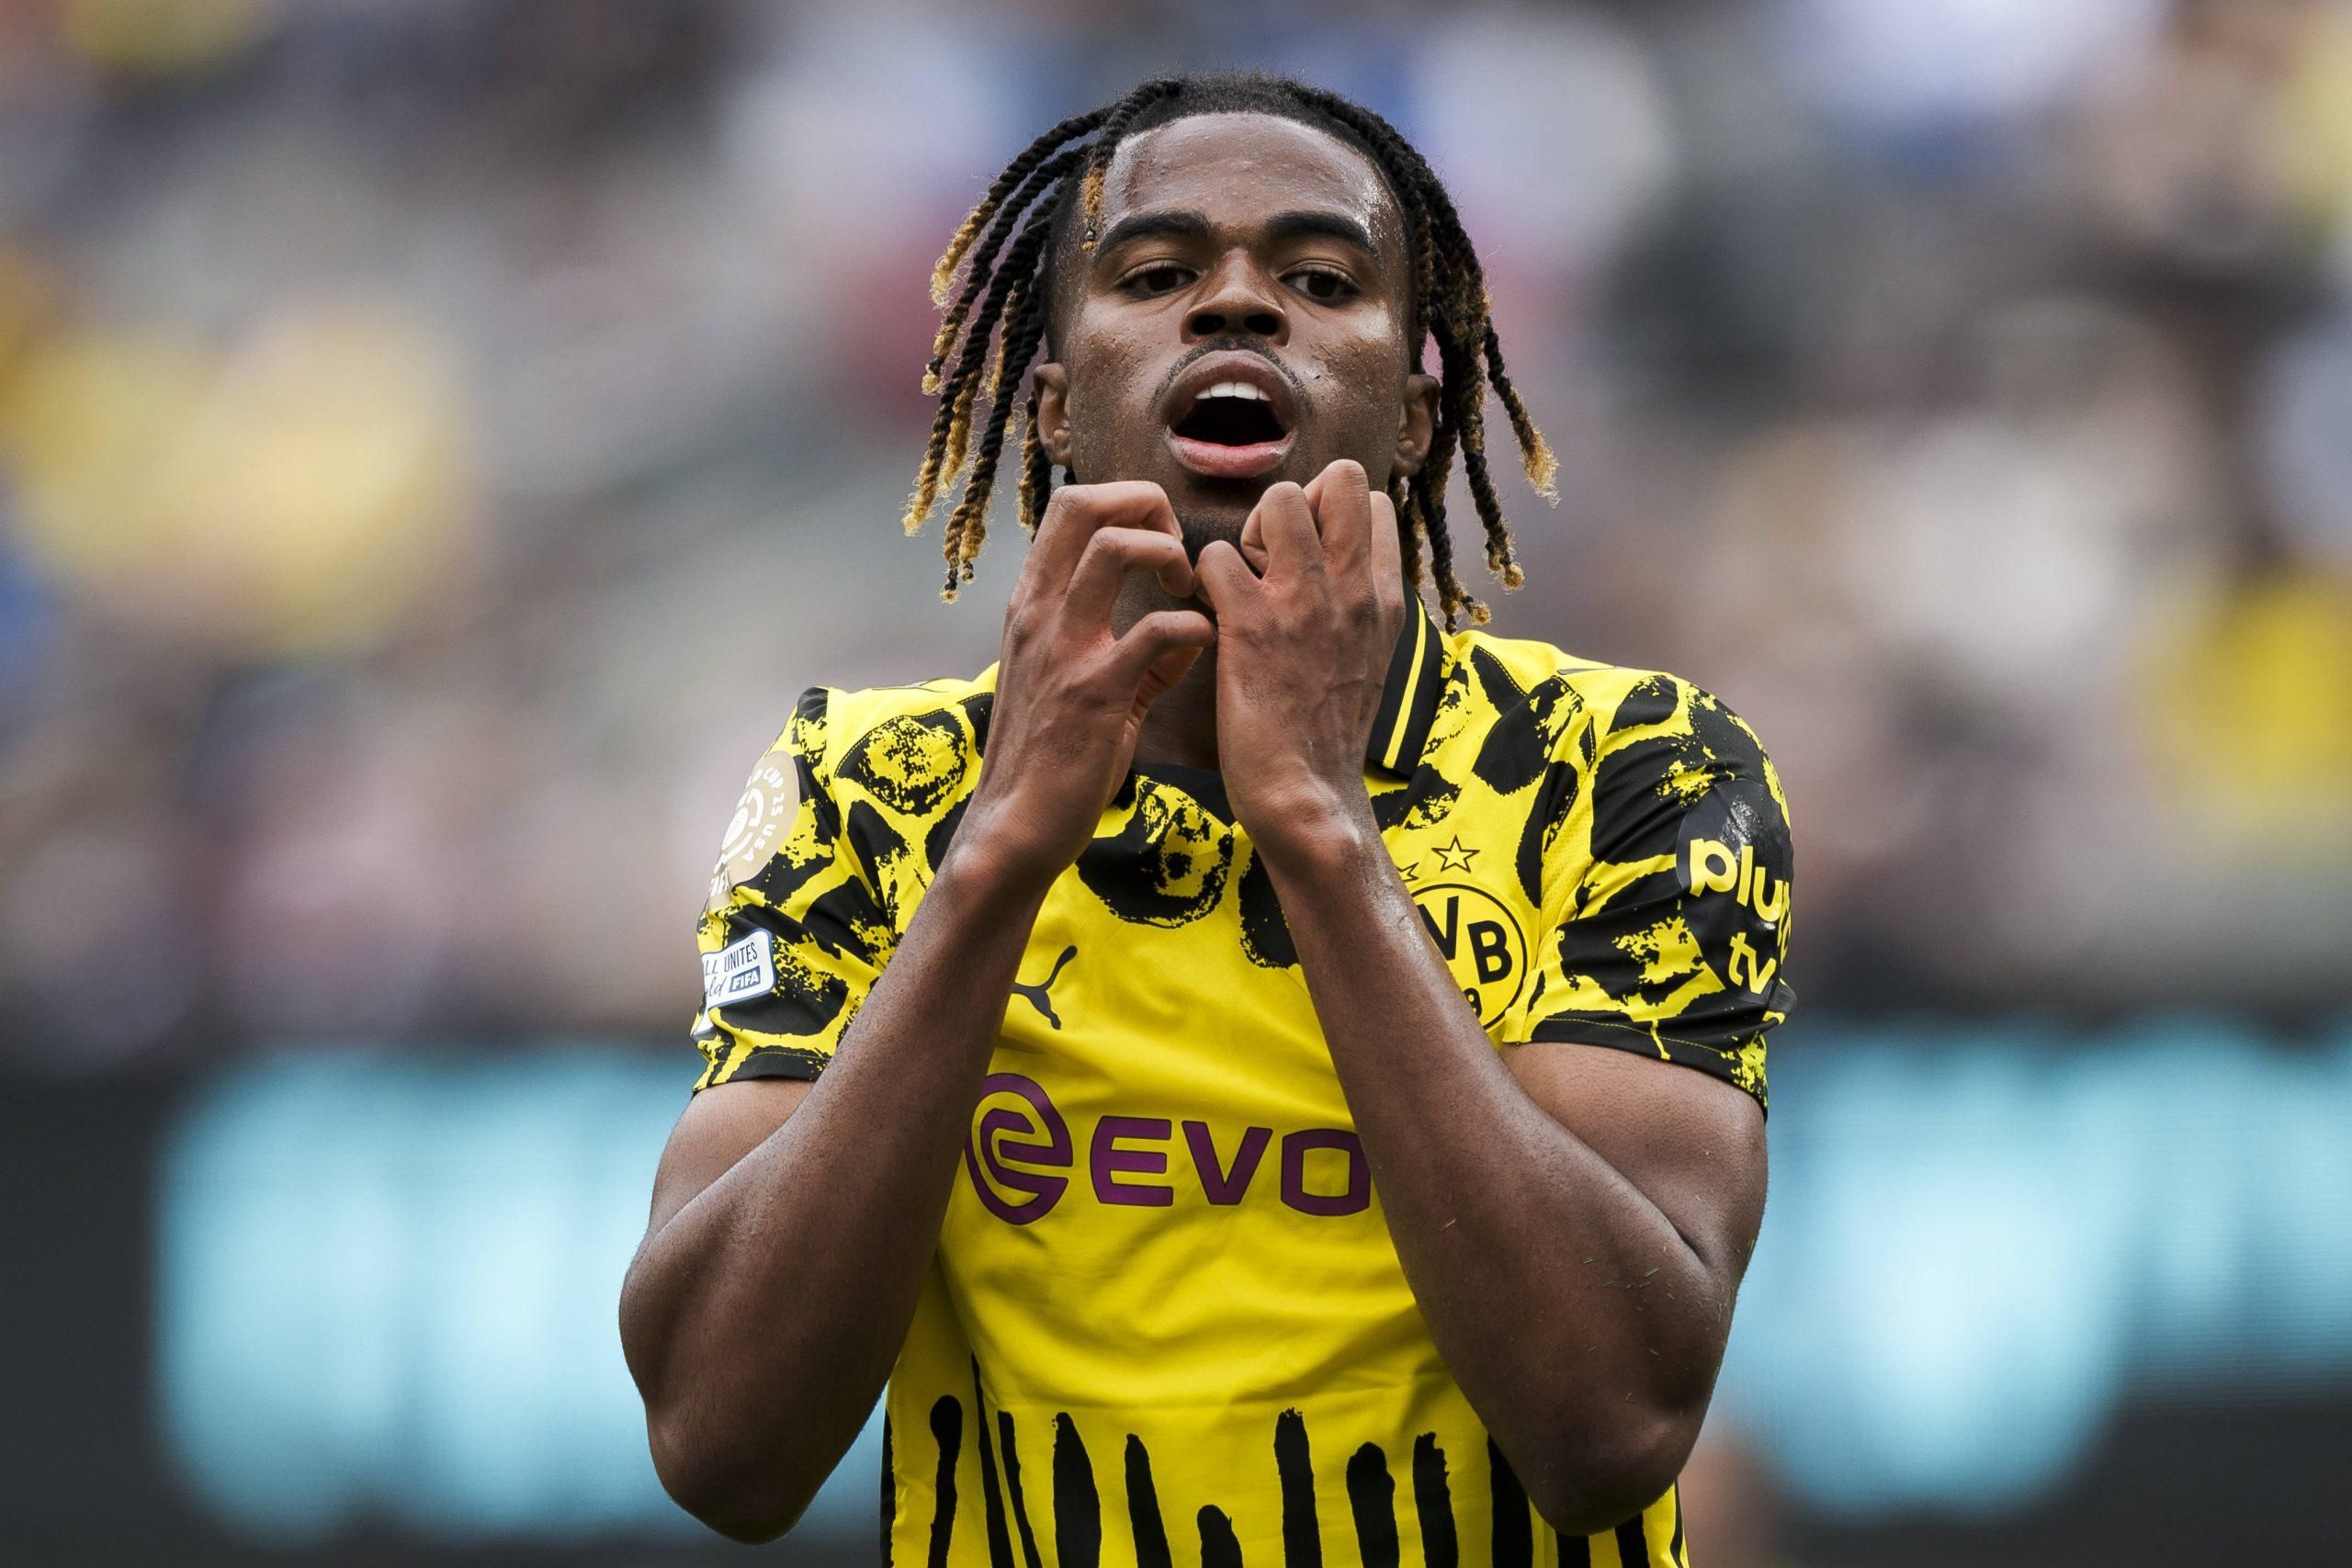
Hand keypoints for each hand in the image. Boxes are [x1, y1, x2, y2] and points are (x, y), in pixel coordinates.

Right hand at [957, 482, 1215, 892]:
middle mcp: (1040, 612)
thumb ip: (1140, 655)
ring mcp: (1063, 648)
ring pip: (1113, 546)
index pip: (1070, 507)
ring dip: (1166, 551)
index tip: (1164, 545)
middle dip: (1145, 503)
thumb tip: (1189, 632)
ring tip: (1184, 589)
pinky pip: (1155, 630)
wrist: (1015, 828)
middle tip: (1177, 552)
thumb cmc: (1051, 760)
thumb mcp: (1086, 688)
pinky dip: (1192, 626)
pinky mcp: (1094, 692)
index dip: (1128, 505)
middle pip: (1084, 503)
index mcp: (1034, 605)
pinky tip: (1201, 647)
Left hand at [1194, 459, 1405, 860]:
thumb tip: (1339, 566)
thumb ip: (1360, 606)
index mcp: (1386, 597)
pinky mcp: (1251, 626)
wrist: (1309, 794)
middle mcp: (1353, 588)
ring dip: (1248, 530)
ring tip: (1240, 580)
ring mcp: (1304, 603)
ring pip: (1278, 499)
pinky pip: (1215, 556)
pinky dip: (1202, 577)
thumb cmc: (1329, 733)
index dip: (1330, 514)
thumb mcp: (1372, 659)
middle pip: (1338, 477)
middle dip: (1296, 501)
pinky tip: (1208, 613)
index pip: (1372, 502)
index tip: (1306, 557)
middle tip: (1270, 555)